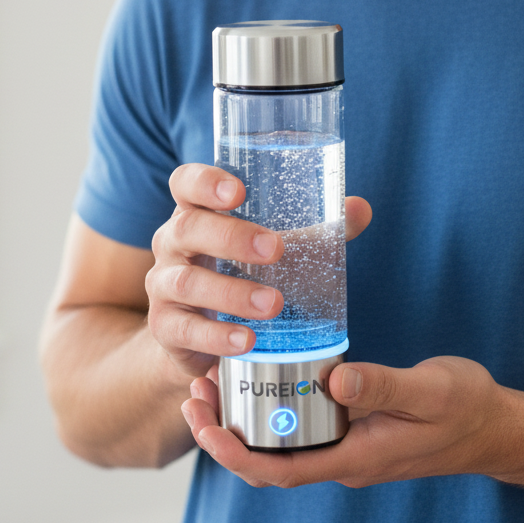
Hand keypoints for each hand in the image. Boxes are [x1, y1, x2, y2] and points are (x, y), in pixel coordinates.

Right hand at [146, 163, 371, 379]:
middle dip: (231, 237)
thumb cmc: (240, 272)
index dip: (204, 182)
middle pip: (187, 228)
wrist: (197, 333)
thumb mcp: (273, 247)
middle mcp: (172, 243)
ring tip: (273, 304)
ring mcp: (162, 286)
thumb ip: (316, 230)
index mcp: (195, 212)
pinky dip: (217, 336)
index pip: (185, 183)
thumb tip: (361, 208)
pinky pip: (185, 330)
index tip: (238, 191)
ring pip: (187, 282)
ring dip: (232, 293)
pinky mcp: (165, 327)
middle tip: (275, 250)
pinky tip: (246, 341)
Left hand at [180, 355, 506, 487]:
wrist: (496, 426)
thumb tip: (335, 381)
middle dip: (224, 432)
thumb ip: (383, 385)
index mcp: (356, 457)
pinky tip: (261, 377)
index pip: (278, 469)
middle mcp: (344, 459)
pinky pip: (301, 429)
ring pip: (281, 445)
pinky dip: (272, 408)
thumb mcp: (430, 389)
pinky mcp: (354, 430)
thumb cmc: (466, 408)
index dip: (233, 452)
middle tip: (193, 389)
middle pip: (268, 460)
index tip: (202, 421)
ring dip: (243, 420)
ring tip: (213, 382)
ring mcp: (348, 447)